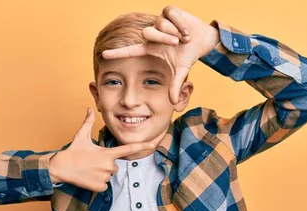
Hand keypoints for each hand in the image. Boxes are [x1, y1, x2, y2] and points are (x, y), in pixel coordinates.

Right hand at [49, 108, 155, 191]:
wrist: (61, 168)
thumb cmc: (72, 152)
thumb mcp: (81, 136)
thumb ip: (88, 122)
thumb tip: (89, 108)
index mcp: (107, 153)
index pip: (128, 149)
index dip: (142, 146)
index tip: (153, 144)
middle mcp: (109, 166)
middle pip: (114, 166)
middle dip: (106, 165)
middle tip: (92, 162)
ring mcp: (105, 177)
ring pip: (108, 176)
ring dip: (101, 173)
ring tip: (88, 170)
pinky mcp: (100, 187)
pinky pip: (103, 185)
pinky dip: (97, 183)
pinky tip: (88, 178)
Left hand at [102, 5, 218, 103]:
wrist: (202, 40)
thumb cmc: (187, 55)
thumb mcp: (180, 71)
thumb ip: (175, 85)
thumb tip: (173, 103)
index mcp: (150, 48)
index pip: (130, 51)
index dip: (118, 53)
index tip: (103, 55)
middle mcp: (152, 34)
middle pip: (148, 33)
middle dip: (164, 38)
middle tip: (177, 43)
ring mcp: (160, 22)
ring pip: (160, 23)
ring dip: (174, 31)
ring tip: (184, 37)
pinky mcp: (169, 11)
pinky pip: (170, 14)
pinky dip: (180, 23)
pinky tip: (186, 29)